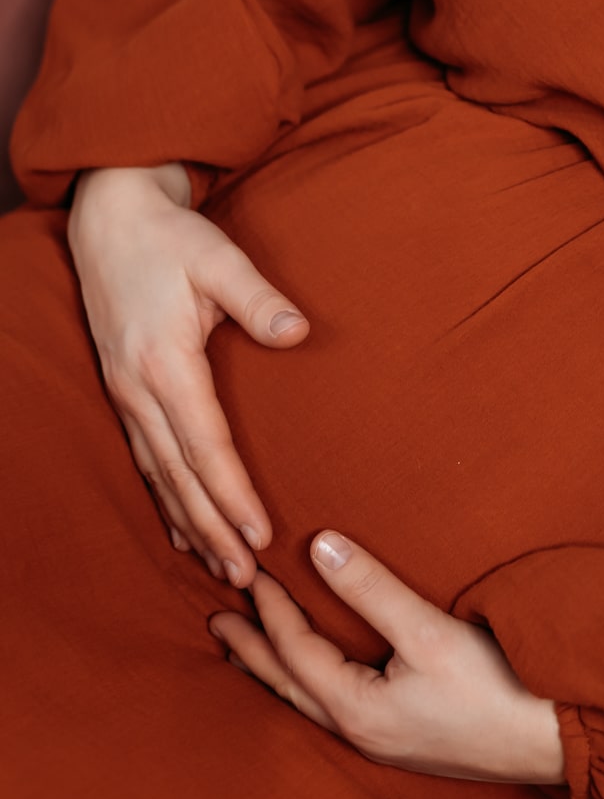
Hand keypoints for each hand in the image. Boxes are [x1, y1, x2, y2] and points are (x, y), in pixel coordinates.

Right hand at [68, 163, 309, 587]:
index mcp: (165, 362)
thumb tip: (297, 331)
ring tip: (224, 569)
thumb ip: (258, 298)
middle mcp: (139, 389)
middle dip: (214, 529)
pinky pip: (145, 460)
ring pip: (160, 476)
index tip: (259, 532)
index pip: (205, 444)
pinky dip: (166, 500)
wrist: (110, 220)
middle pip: (181, 476)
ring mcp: (126, 394)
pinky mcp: (124, 392)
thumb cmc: (171, 238)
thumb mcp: (218, 257)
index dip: (232, 494)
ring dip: (191, 525)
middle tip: (248, 578)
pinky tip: (183, 530)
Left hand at [208, 532, 566, 785]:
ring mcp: (381, 741)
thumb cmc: (495, 689)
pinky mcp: (402, 739)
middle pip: (288, 687)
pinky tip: (319, 678)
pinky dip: (308, 684)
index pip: (296, 652)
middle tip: (219, 622)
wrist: (554, 739)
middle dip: (253, 651)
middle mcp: (359, 732)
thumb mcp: (430, 631)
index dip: (271, 610)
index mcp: (357, 709)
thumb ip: (373, 588)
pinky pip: (333, 709)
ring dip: (276, 671)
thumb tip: (320, 546)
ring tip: (253, 649)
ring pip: (307, 703)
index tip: (251, 573)